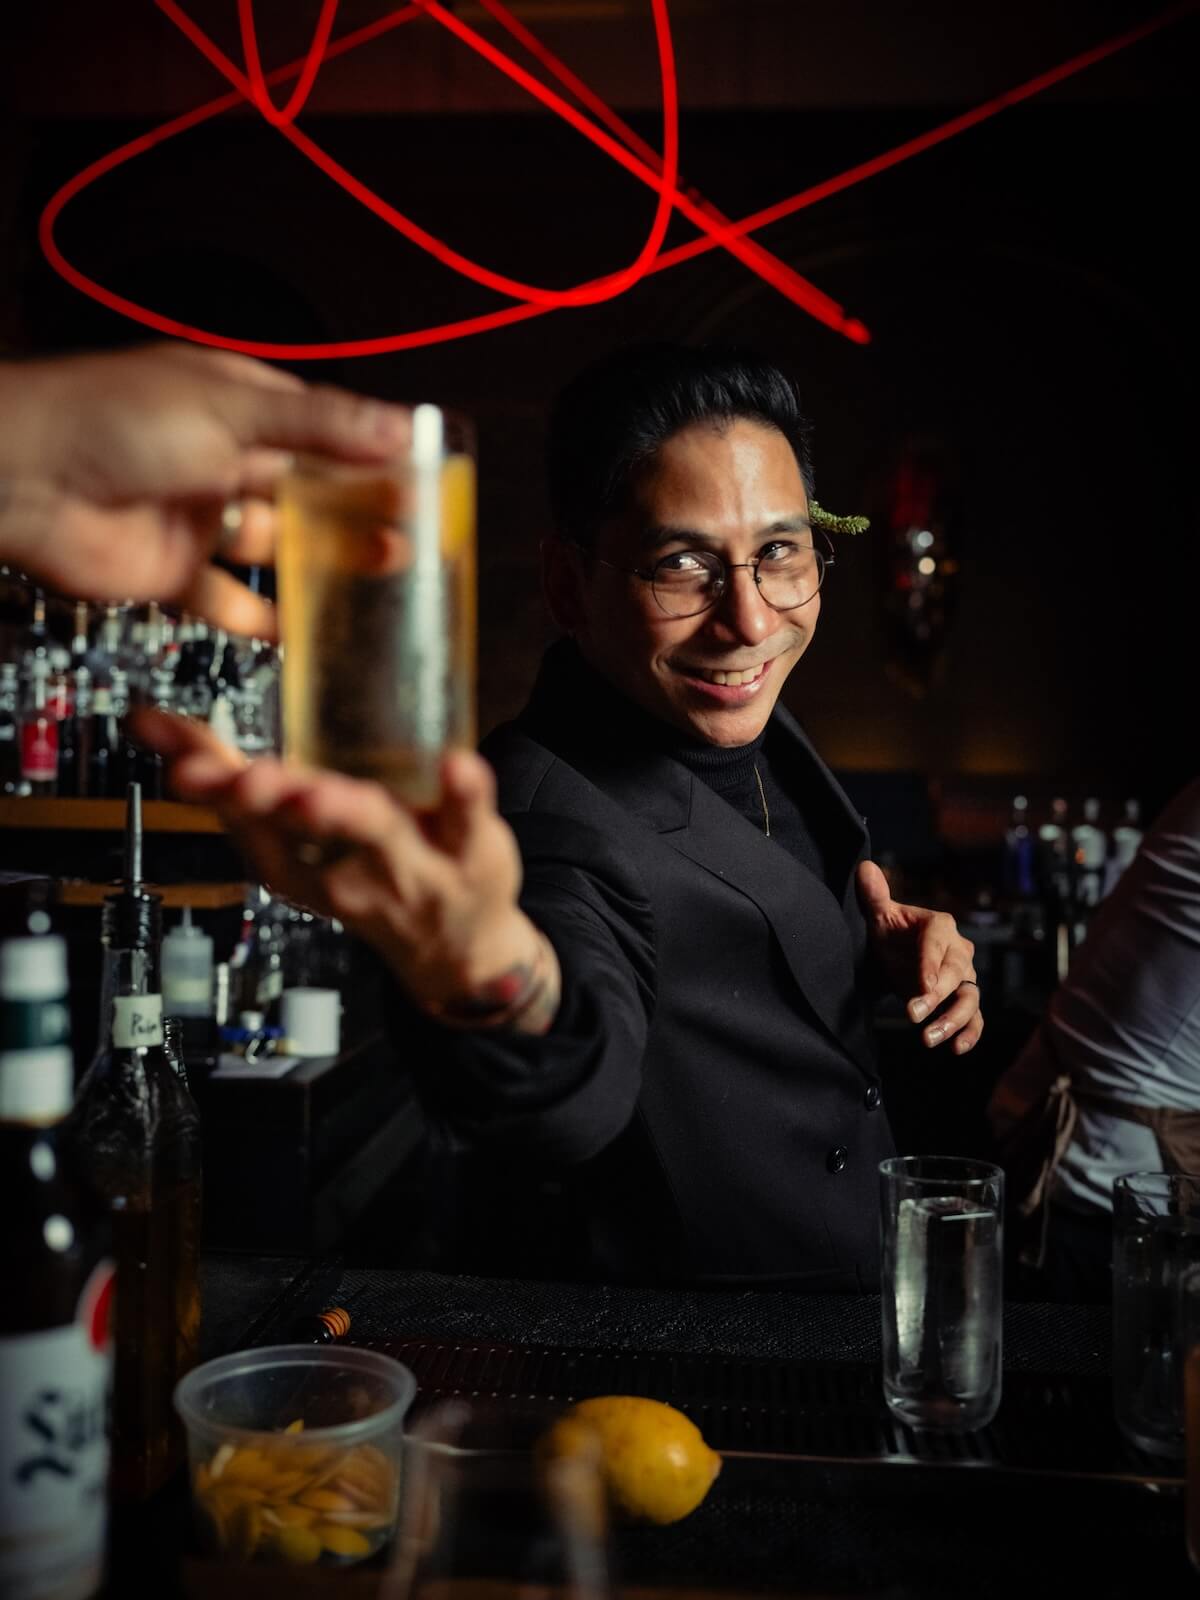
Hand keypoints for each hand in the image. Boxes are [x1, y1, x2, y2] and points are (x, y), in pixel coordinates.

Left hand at [0, 342, 410, 637]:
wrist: (20, 479)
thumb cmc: (110, 420)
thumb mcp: (232, 410)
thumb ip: (320, 425)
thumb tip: (400, 425)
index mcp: (239, 406)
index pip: (323, 432)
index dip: (371, 460)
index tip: (420, 486)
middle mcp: (222, 460)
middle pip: (307, 495)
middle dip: (358, 519)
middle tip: (410, 545)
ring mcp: (198, 518)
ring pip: (275, 549)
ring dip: (320, 569)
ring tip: (375, 585)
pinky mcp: (173, 573)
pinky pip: (229, 602)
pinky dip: (263, 618)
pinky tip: (302, 631)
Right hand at [132, 708, 559, 1031]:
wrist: (460, 950)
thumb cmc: (363, 873)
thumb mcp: (287, 839)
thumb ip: (227, 774)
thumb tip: (146, 719)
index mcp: (296, 857)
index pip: (245, 819)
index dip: (212, 789)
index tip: (182, 768)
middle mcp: (347, 864)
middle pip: (302, 833)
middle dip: (269, 805)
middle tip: (243, 783)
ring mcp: (411, 861)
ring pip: (376, 832)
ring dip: (345, 811)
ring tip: (316, 791)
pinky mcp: (470, 847)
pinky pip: (467, 819)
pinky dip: (462, 792)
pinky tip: (456, 763)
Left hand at [855, 860, 982, 1053]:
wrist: (895, 955)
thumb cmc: (889, 933)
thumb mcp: (879, 916)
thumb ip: (874, 897)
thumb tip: (865, 869)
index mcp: (940, 926)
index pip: (937, 943)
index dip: (930, 964)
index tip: (920, 986)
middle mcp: (959, 951)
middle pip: (956, 973)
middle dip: (936, 996)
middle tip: (912, 1013)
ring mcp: (964, 978)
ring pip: (969, 999)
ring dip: (952, 1020)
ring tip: (928, 1038)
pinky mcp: (963, 1000)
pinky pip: (975, 1018)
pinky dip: (970, 1033)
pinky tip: (956, 1049)